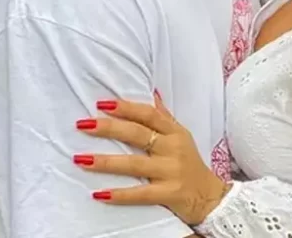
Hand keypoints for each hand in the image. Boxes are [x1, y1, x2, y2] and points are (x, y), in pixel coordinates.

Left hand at [74, 94, 229, 225]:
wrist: (210, 197)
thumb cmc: (190, 163)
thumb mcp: (181, 136)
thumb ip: (164, 117)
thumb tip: (152, 93)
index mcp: (174, 132)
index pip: (148, 114)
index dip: (125, 108)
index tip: (101, 104)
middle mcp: (173, 148)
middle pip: (137, 134)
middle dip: (109, 128)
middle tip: (83, 124)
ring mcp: (171, 171)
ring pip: (134, 164)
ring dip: (106, 162)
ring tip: (81, 159)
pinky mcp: (170, 194)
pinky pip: (141, 194)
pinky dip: (119, 194)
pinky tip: (99, 193)